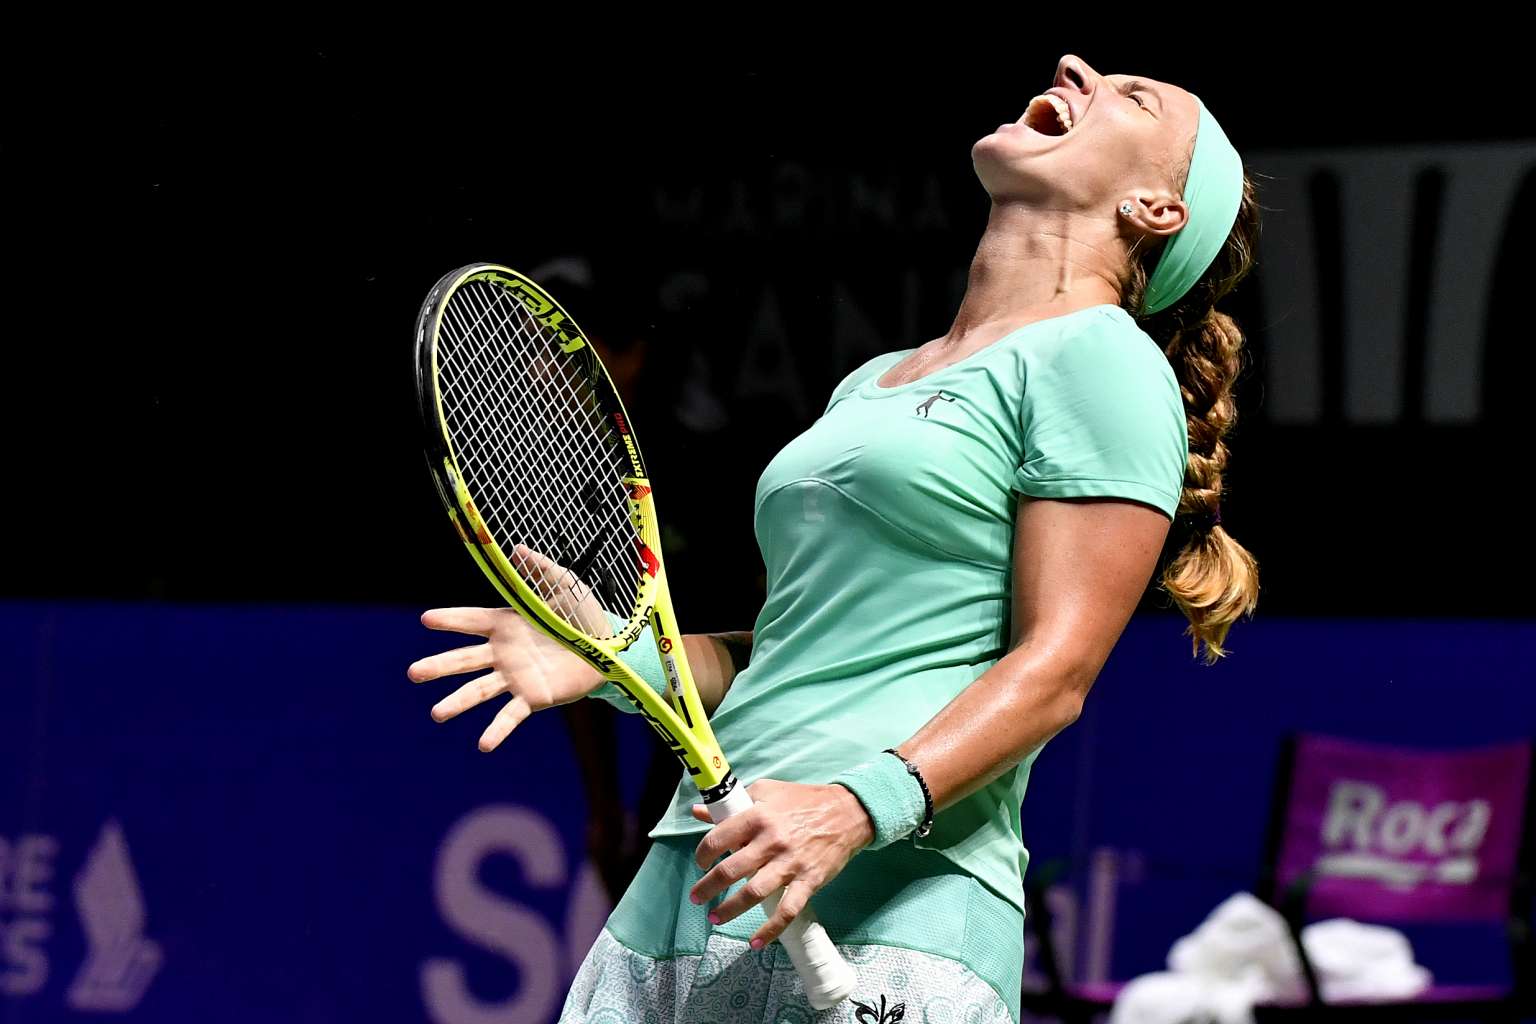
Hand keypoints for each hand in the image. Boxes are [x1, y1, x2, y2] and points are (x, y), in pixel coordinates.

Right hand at [408, 547, 610, 750]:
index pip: (471, 620)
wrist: (610, 648)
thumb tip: (515, 549)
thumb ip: (540, 571)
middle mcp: (504, 653)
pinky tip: (484, 745)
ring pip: (479, 690)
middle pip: (463, 660)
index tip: (426, 619)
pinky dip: (497, 730)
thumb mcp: (565, 586)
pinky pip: (510, 715)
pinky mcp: (533, 697)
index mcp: (506, 623)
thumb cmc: (583, 616)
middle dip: (438, 666)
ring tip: (436, 714)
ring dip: (457, 702)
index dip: (450, 620)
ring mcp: (515, 677)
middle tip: (413, 673)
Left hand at [687, 779, 874, 947]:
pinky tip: (756, 942)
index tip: (701, 863)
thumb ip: (732, 804)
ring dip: (729, 909)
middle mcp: (771, 841)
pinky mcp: (809, 881)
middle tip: (697, 897)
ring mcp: (791, 864)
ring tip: (715, 917)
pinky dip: (771, 929)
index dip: (703, 854)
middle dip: (707, 887)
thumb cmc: (804, 799)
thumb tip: (700, 811)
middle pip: (729, 871)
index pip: (718, 839)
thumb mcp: (766, 792)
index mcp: (758, 816)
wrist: (848, 812)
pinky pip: (787, 910)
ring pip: (753, 893)